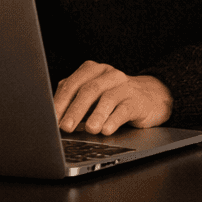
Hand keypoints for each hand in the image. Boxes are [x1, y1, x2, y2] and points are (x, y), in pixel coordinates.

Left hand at [53, 61, 172, 134]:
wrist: (151, 97)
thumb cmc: (113, 99)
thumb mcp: (92, 96)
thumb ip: (74, 101)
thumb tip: (53, 120)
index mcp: (92, 71)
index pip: (72, 84)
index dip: (60, 102)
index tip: (51, 119)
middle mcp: (109, 75)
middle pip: (89, 90)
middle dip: (75, 110)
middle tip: (66, 127)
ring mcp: (125, 86)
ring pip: (108, 98)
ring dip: (96, 115)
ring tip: (89, 130)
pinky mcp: (138, 100)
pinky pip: (125, 109)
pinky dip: (114, 120)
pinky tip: (107, 130)